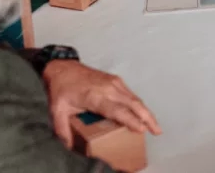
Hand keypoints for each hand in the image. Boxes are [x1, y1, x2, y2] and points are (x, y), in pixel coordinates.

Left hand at [42, 60, 161, 147]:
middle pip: (133, 103)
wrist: (62, 68)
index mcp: (95, 96)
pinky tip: (143, 114)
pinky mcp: (116, 81)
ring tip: (154, 126)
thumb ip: (63, 130)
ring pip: (135, 99)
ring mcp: (115, 83)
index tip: (141, 129)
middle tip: (157, 130)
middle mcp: (109, 88)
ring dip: (146, 112)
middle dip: (147, 117)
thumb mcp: (57, 111)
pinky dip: (139, 106)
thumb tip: (69, 146)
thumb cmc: (61, 89)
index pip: (117, 110)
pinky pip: (131, 95)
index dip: (130, 120)